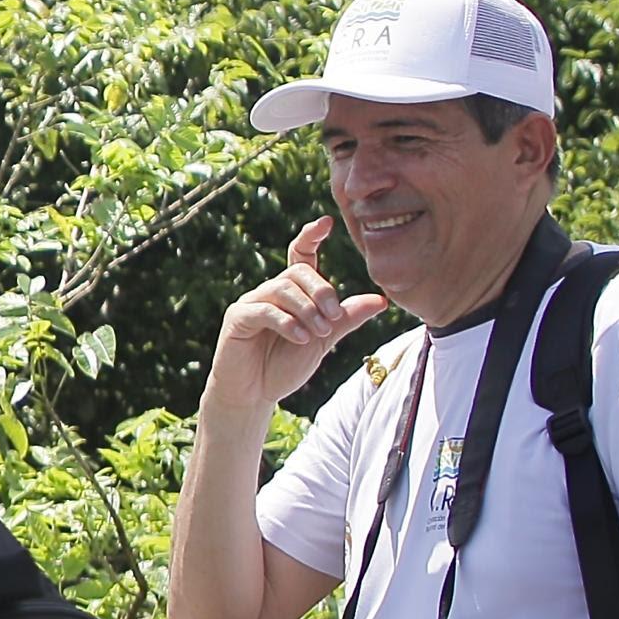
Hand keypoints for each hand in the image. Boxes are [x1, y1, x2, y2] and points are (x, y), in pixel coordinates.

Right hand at [205, 218, 388, 416]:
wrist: (254, 395)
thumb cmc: (284, 367)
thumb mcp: (323, 341)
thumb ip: (346, 319)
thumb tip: (381, 300)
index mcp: (292, 293)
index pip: (300, 255)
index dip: (310, 236)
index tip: (327, 222)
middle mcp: (270, 291)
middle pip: (297, 271)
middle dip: (321, 290)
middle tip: (334, 317)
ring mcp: (251, 302)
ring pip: (283, 288)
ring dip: (307, 309)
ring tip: (320, 332)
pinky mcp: (237, 318)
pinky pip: (265, 310)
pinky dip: (287, 322)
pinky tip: (301, 337)